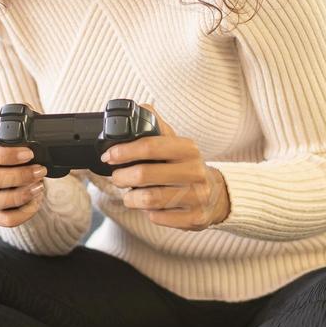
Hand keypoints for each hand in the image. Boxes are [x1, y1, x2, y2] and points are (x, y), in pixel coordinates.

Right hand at [0, 137, 47, 227]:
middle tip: (40, 171)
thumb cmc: (16, 159)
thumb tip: (37, 150)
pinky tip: (35, 202)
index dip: (6, 155)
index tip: (29, 154)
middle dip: (19, 176)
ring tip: (38, 187)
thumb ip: (22, 146)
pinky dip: (24, 212)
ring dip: (20, 195)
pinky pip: (4, 219)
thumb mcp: (16, 147)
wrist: (16, 176)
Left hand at [103, 107, 230, 230]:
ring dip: (131, 198)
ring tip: (129, 195)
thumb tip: (139, 108)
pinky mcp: (195, 218)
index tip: (108, 156)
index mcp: (188, 149)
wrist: (216, 194)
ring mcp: (197, 196)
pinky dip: (148, 213)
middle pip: (145, 175)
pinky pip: (159, 217)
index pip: (150, 146)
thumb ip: (156, 127)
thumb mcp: (176, 144)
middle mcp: (195, 171)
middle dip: (122, 177)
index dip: (124, 151)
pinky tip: (149, 207)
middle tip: (116, 177)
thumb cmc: (186, 166)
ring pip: (149, 199)